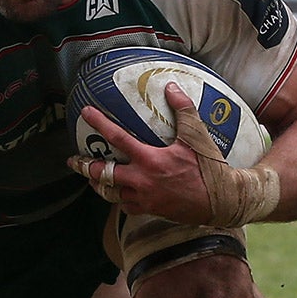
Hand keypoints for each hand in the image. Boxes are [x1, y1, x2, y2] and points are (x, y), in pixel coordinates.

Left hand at [69, 84, 277, 225]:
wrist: (221, 201)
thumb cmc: (209, 168)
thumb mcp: (197, 136)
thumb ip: (183, 110)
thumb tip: (171, 87)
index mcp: (150, 160)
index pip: (118, 138)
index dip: (100, 123)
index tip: (86, 113)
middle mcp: (141, 181)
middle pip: (103, 174)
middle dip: (85, 167)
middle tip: (74, 161)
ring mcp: (144, 198)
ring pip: (110, 193)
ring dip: (100, 184)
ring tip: (92, 177)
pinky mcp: (150, 210)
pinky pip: (125, 206)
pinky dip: (119, 198)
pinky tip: (120, 193)